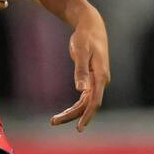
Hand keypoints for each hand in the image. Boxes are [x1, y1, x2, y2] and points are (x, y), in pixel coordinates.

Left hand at [51, 5, 110, 131]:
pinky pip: (84, 97)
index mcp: (101, 76)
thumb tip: (80, 89)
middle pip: (88, 105)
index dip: (87, 116)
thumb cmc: (85, 37)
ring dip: (72, 112)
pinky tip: (64, 113)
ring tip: (54, 120)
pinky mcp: (92, 79)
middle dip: (72, 116)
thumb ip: (81, 71)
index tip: (79, 128)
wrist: (91, 26)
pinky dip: (75, 106)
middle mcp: (101, 81)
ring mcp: (97, 81)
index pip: (95, 102)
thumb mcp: (81, 52)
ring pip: (85, 103)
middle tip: (53, 121)